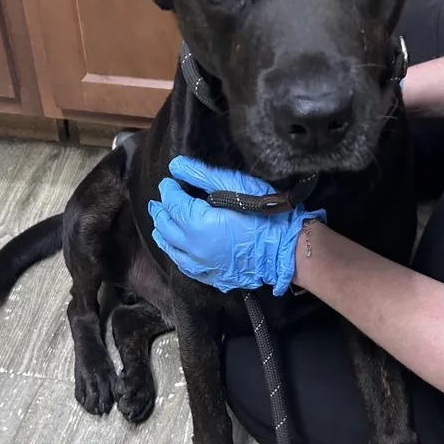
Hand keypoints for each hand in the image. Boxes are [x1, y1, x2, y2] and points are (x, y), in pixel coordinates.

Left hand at [148, 156, 325, 294]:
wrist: (286, 250)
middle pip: (167, 227)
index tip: (168, 182)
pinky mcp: (213, 276)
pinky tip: (176, 251)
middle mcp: (193, 247)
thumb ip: (201, 175)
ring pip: (172, 249)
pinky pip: (186, 267)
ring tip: (158, 225)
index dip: (168, 190)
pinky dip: (176, 255)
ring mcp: (202, 265)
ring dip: (162, 234)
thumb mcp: (234, 185)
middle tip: (156, 202)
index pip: (173, 203)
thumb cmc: (264, 214)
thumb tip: (175, 166)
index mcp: (197, 224)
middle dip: (160, 211)